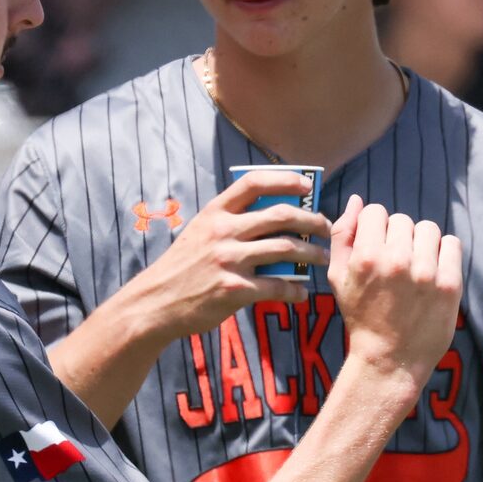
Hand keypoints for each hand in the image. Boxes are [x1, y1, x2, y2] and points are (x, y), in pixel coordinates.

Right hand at [127, 168, 330, 340]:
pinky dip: (295, 291)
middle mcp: (223, 231)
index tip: (308, 186)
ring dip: (311, 253)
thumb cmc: (184, 267)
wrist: (157, 301)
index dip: (286, 180)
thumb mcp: (200, 232)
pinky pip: (277, 287)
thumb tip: (271, 217)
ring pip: (286, 249)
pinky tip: (301, 294)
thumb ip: (229, 222)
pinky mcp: (234, 289)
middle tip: (326, 227)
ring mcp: (229, 259)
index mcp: (215, 212)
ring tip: (322, 257)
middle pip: (280, 215)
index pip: (254, 183)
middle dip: (311, 220)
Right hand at [328, 196, 465, 387]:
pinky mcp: (450, 285)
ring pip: (428, 229)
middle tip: (396, 264)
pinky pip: (452, 245)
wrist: (391, 360)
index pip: (375, 211)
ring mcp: (427, 273)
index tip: (377, 247)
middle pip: (402, 220)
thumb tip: (356, 200)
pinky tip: (433, 271)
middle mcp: (397, 261)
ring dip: (421, 243)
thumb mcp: (338, 278)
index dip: (375, 227)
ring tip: (416, 267)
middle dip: (398, 237)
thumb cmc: (361, 318)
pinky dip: (444, 253)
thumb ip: (342, 236)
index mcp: (367, 257)